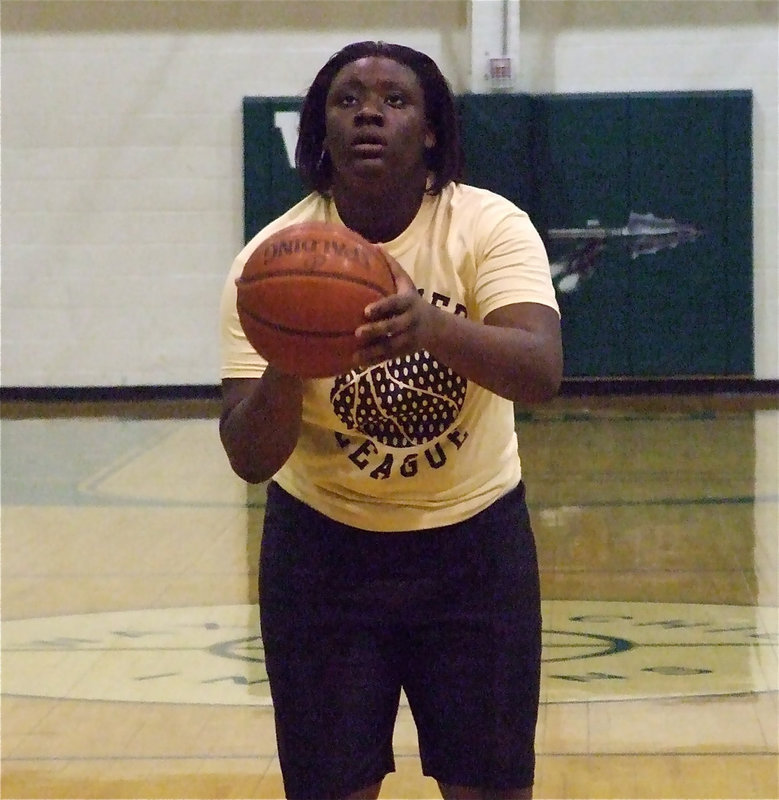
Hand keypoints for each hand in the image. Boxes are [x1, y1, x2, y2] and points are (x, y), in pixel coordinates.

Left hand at [353, 251, 433, 366]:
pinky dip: (374, 360)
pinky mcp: (405, 352)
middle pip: (395, 327)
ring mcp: (409, 338)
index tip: (366, 310)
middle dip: (377, 330)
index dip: (382, 307)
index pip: (395, 304)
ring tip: (355, 355)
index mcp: (409, 303)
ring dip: (373, 351)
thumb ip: (392, 267)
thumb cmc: (413, 300)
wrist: (436, 327)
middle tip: (358, 333)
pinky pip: (389, 357)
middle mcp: (411, 321)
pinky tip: (357, 362)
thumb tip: (374, 246)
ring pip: (391, 346)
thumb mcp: (407, 283)